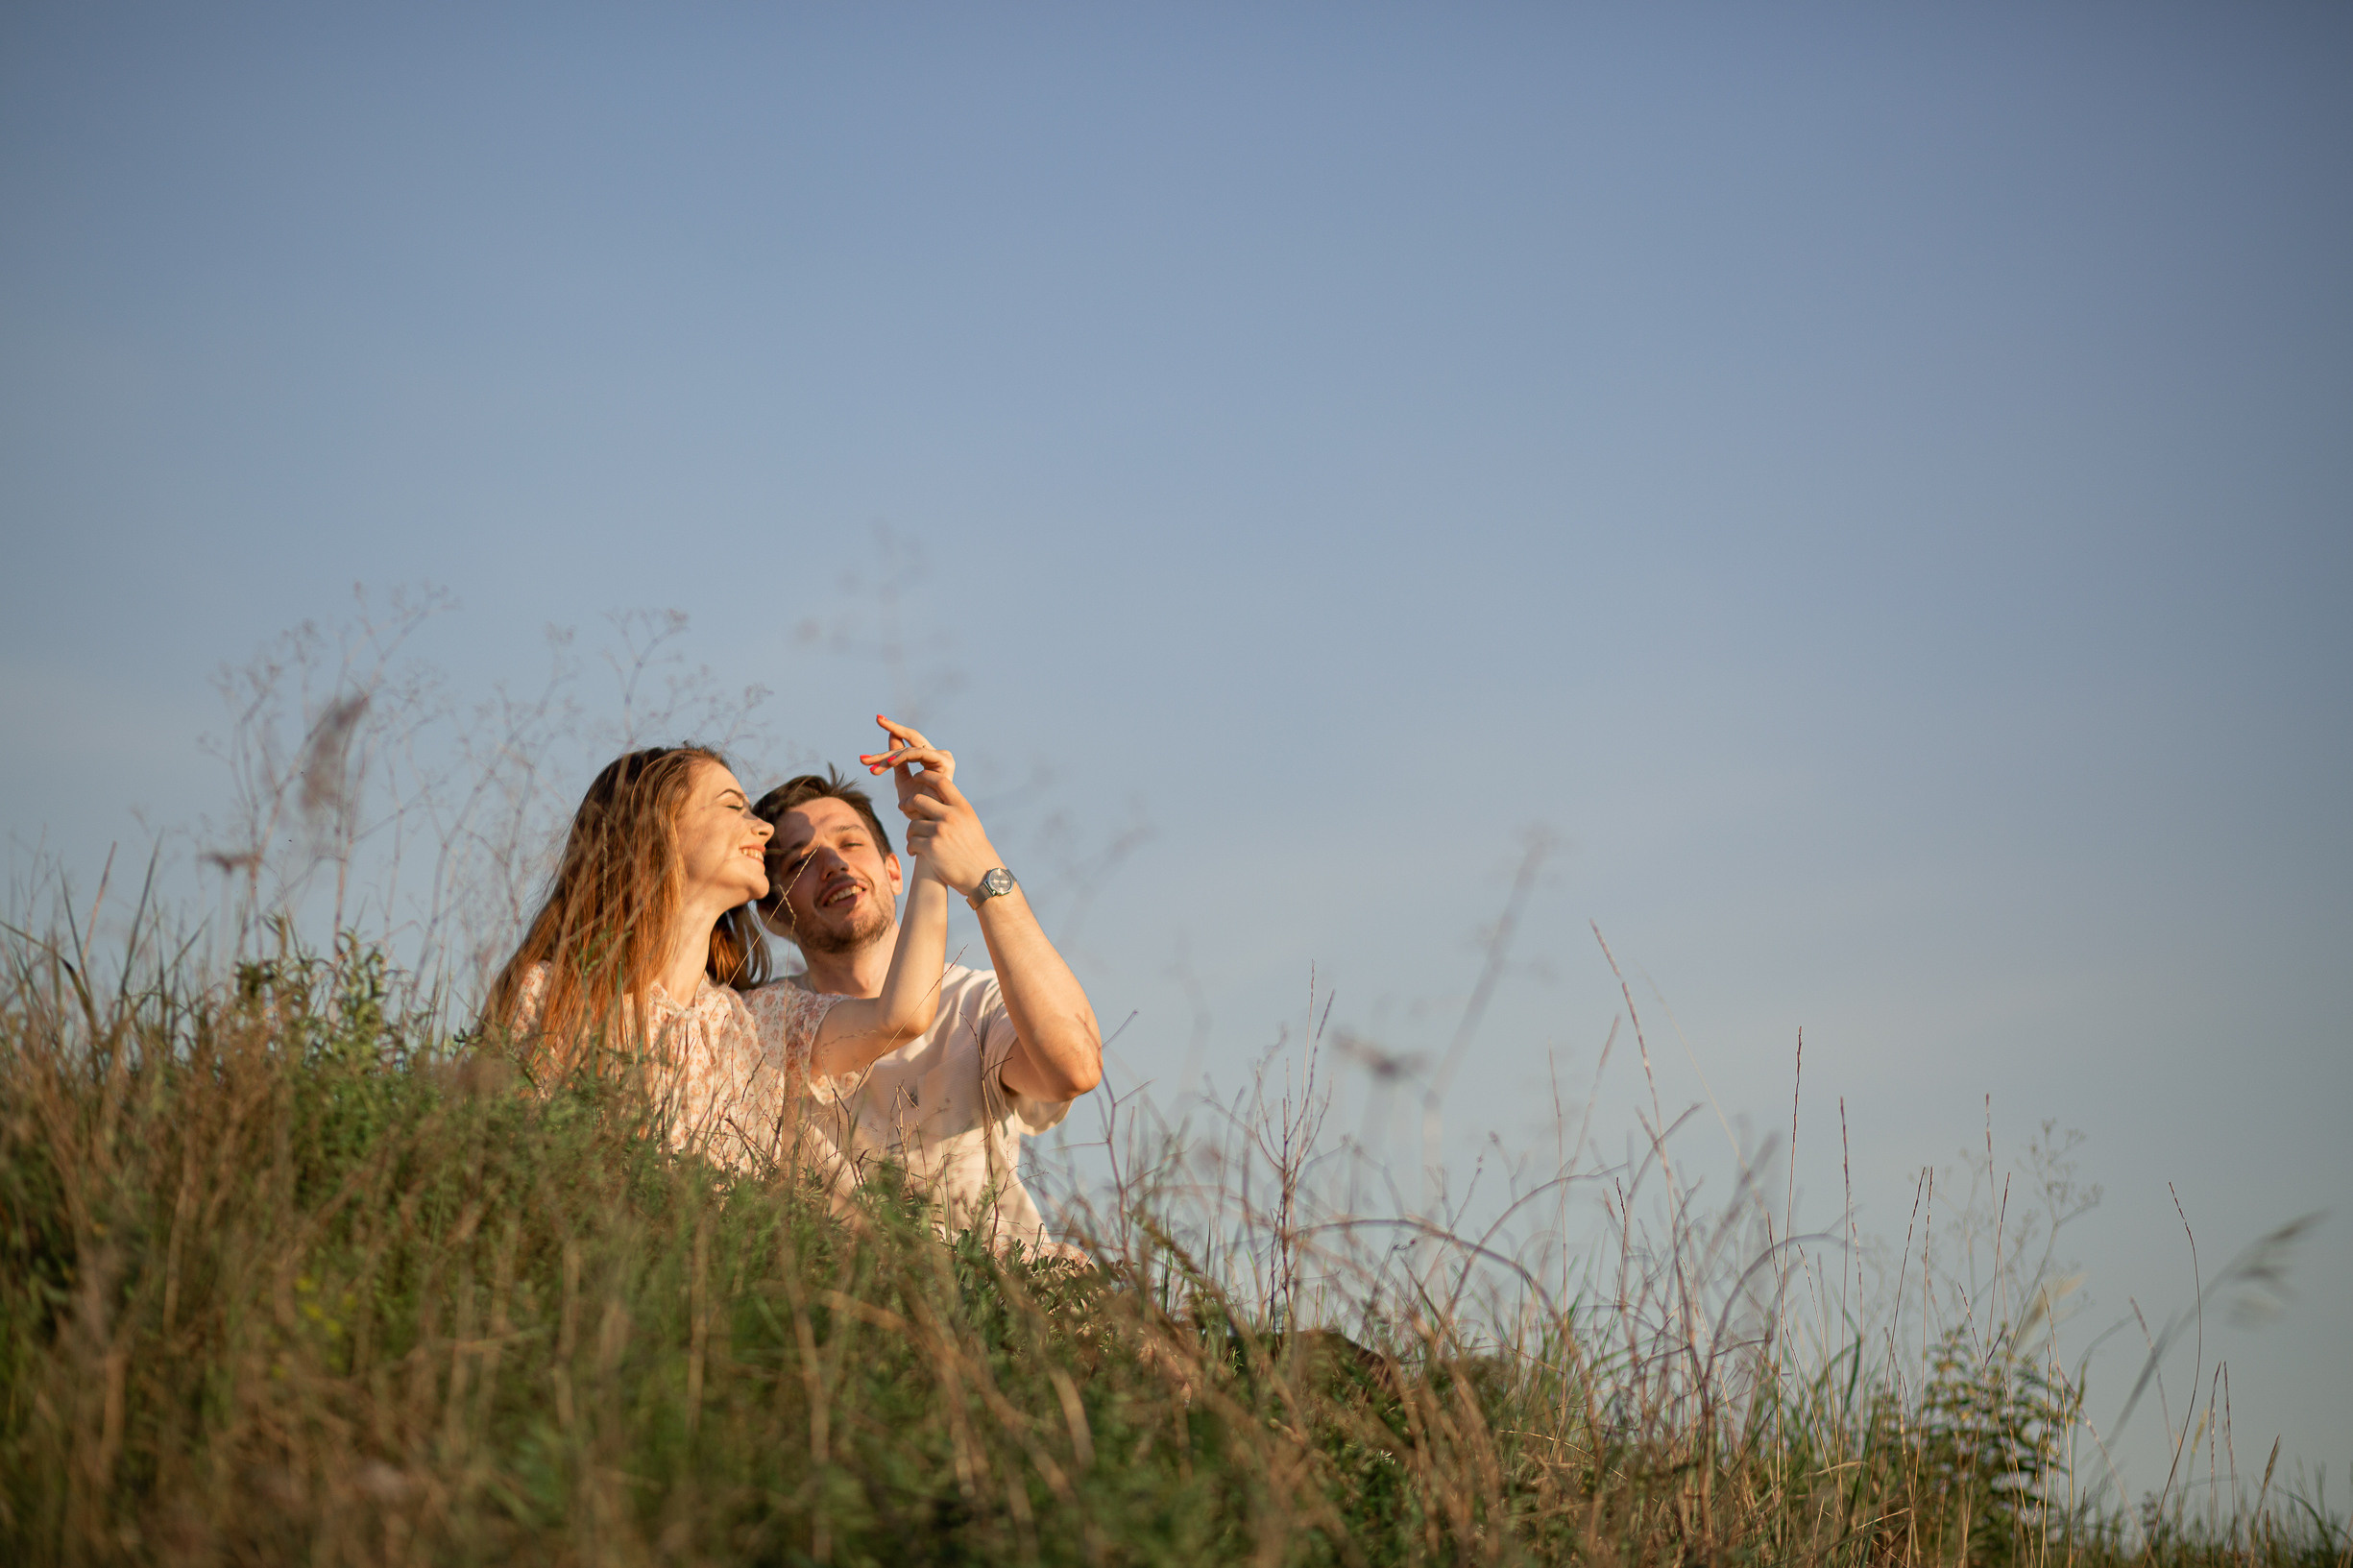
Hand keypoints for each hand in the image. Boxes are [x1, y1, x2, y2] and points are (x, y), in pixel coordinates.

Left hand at [860, 715, 1000, 897]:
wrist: (983, 875)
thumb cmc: (976, 850)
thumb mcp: (970, 823)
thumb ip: (955, 809)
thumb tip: (936, 797)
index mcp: (962, 807)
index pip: (940, 781)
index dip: (925, 776)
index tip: (916, 777)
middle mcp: (951, 815)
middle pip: (918, 799)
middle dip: (907, 803)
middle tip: (903, 807)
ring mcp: (940, 831)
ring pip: (913, 824)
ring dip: (910, 833)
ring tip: (914, 840)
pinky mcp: (931, 847)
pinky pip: (912, 842)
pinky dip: (911, 847)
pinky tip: (915, 852)